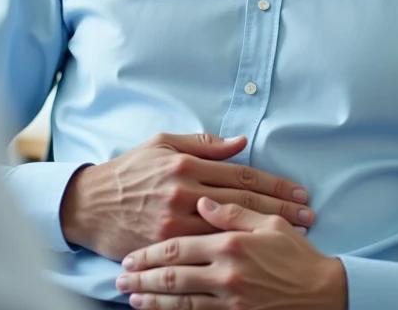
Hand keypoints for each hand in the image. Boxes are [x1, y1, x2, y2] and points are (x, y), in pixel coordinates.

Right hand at [60, 133, 313, 261]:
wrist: (89, 204)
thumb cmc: (128, 171)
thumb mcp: (162, 144)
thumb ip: (203, 144)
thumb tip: (240, 142)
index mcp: (186, 165)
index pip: (240, 176)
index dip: (274, 185)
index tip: (298, 193)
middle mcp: (183, 192)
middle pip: (243, 204)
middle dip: (280, 210)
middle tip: (308, 216)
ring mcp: (174, 221)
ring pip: (230, 228)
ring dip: (265, 233)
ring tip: (294, 237)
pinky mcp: (164, 245)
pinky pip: (204, 251)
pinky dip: (233, 252)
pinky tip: (254, 256)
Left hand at [118, 198, 346, 309]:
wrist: (323, 294)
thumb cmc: (296, 255)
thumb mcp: (270, 225)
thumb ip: (234, 211)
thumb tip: (203, 202)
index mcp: (231, 244)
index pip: (180, 247)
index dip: (151, 253)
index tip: (132, 255)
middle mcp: (227, 273)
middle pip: (173, 275)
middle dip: (143, 277)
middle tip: (121, 278)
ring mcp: (230, 300)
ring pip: (180, 301)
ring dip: (151, 300)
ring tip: (131, 297)